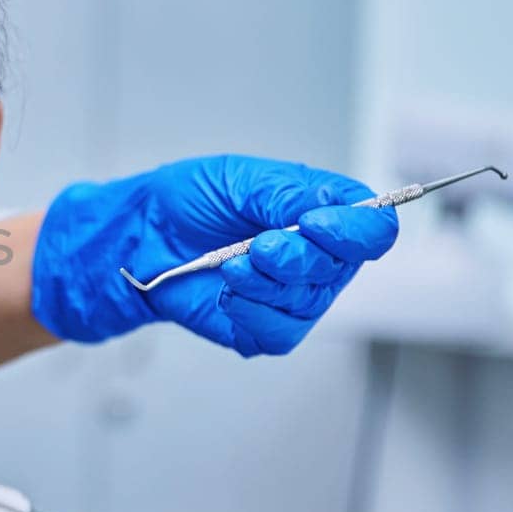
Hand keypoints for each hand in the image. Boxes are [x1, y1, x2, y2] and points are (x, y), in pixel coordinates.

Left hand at [30, 155, 398, 356]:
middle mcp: (318, 258)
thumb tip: (328, 210)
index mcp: (323, 215)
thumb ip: (288, 194)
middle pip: (342, 268)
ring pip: (309, 302)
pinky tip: (224, 293)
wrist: (139, 238)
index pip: (373, 230)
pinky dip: (249, 310)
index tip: (314, 224)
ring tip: (229, 264)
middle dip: (297, 257)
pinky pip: (279, 332)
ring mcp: (294, 297)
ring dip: (265, 282)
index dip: (355, 231)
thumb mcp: (239, 179)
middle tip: (258, 245)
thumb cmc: (187, 202)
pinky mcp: (265, 328)